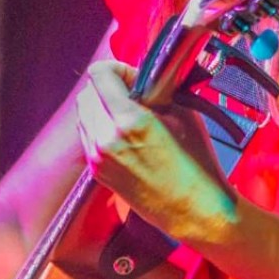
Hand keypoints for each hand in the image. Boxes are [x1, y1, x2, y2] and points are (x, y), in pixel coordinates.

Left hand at [75, 59, 233, 242]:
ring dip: (101, 106)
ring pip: (84, 114)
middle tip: (132, 94)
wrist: (193, 209)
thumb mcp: (183, 113)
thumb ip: (156, 90)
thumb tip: (140, 79)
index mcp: (128, 120)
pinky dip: (100, 126)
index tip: (134, 77)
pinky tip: (124, 135)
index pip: (99, 75)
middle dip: (107, 87)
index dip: (118, 69)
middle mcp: (106, 138)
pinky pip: (88, 136)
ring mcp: (98, 157)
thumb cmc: (195, 162)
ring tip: (128, 115)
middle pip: (87, 92)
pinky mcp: (96, 172)